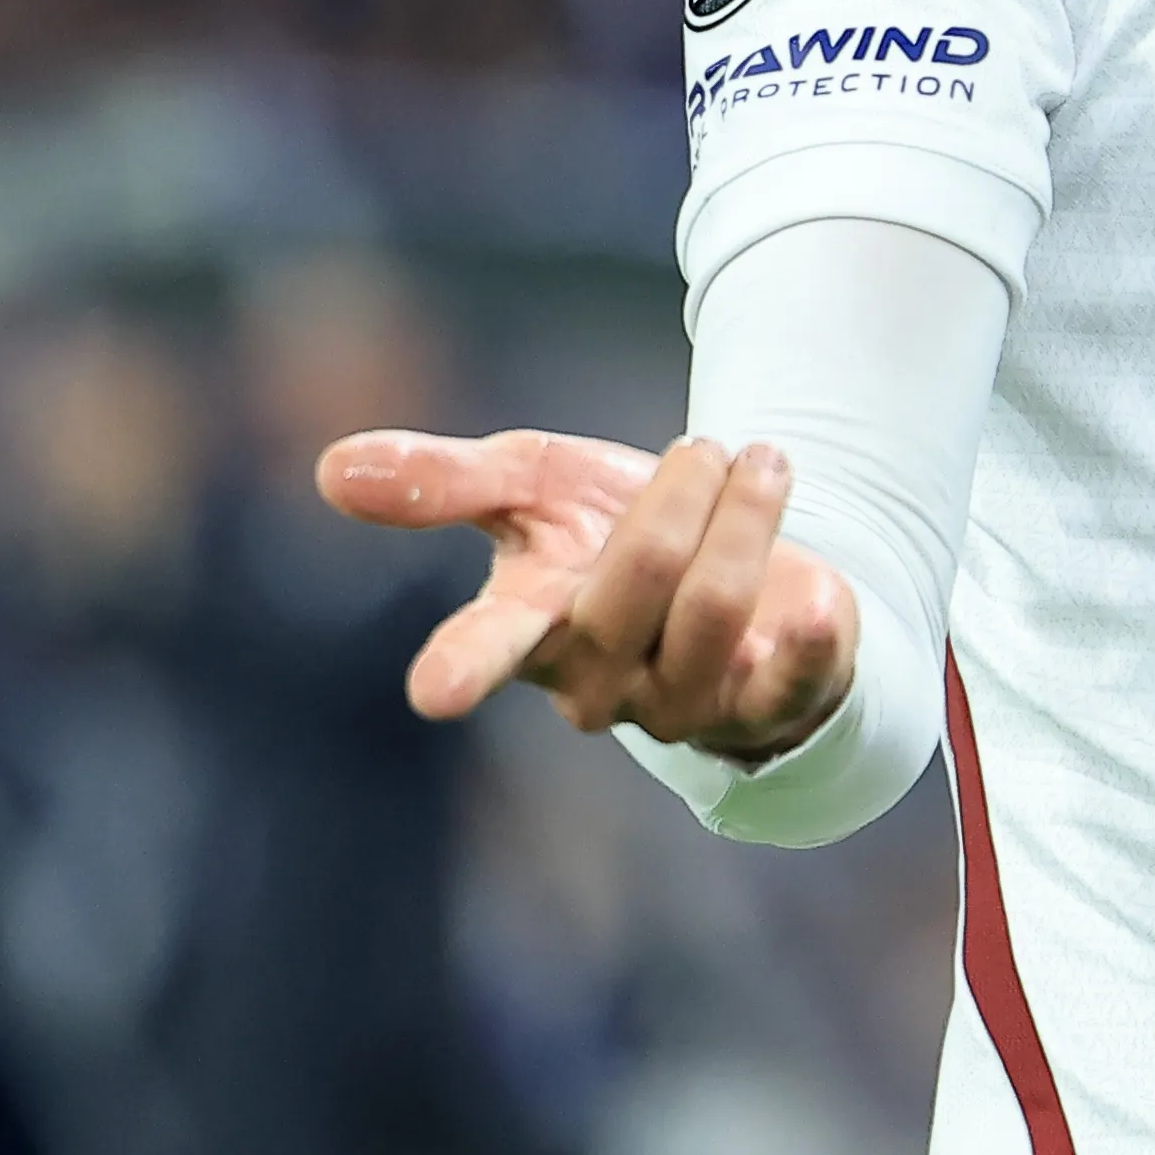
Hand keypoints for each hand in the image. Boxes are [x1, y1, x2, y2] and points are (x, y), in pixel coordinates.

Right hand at [315, 424, 861, 759]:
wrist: (736, 559)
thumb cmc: (610, 526)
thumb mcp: (533, 484)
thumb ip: (446, 479)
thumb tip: (330, 468)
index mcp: (531, 628)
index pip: (488, 648)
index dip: (463, 664)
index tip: (432, 692)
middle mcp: (601, 683)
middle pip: (637, 584)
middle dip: (677, 497)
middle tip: (704, 447)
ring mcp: (686, 704)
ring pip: (716, 609)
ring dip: (747, 517)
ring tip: (760, 464)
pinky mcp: (771, 707)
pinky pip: (798, 685)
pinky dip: (816, 636)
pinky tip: (824, 594)